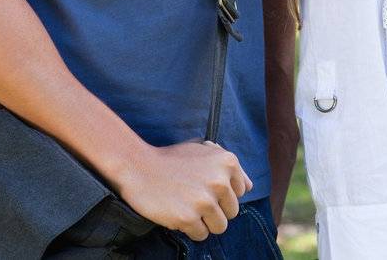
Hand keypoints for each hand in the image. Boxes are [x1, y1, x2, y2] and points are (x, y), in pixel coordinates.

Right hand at [114, 140, 251, 241]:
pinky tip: (178, 213)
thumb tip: (248, 187)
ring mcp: (204, 201)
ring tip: (187, 208)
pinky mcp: (188, 218)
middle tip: (193, 199)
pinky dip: (190, 229)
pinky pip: (201, 235)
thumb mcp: (203, 151)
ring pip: (220, 227)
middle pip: (232, 212)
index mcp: (227, 162)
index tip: (203, 186)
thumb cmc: (172, 160)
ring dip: (204, 222)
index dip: (221, 193)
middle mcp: (220, 181)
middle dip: (214, 209)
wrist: (138, 167)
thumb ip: (228, 167)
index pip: (240, 192)